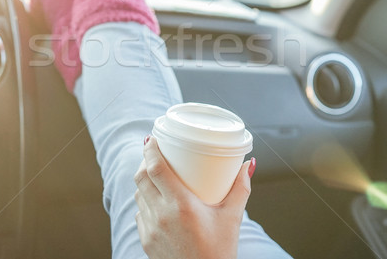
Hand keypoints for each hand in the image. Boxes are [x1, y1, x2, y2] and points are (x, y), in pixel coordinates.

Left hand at [134, 136, 254, 258]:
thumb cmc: (219, 253)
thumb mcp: (232, 218)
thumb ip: (240, 188)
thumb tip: (247, 165)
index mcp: (180, 205)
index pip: (155, 169)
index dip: (150, 150)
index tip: (152, 138)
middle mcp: (161, 215)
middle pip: (142, 178)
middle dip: (145, 161)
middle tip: (154, 151)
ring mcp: (150, 229)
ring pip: (139, 195)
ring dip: (144, 181)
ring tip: (155, 173)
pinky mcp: (146, 240)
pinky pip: (140, 213)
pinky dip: (145, 202)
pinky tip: (156, 200)